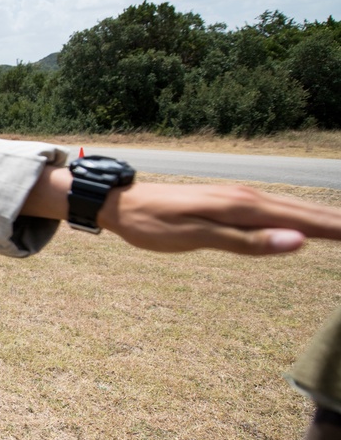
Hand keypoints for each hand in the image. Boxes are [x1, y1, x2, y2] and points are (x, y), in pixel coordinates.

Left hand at [100, 182, 340, 254]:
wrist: (121, 204)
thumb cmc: (152, 225)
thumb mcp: (196, 237)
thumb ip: (246, 241)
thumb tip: (297, 241)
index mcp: (243, 207)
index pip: (306, 221)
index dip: (339, 230)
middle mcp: (247, 198)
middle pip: (306, 213)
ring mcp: (238, 198)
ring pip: (293, 211)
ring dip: (326, 220)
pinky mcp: (229, 203)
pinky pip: (276, 211)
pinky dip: (301, 218)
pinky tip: (308, 226)